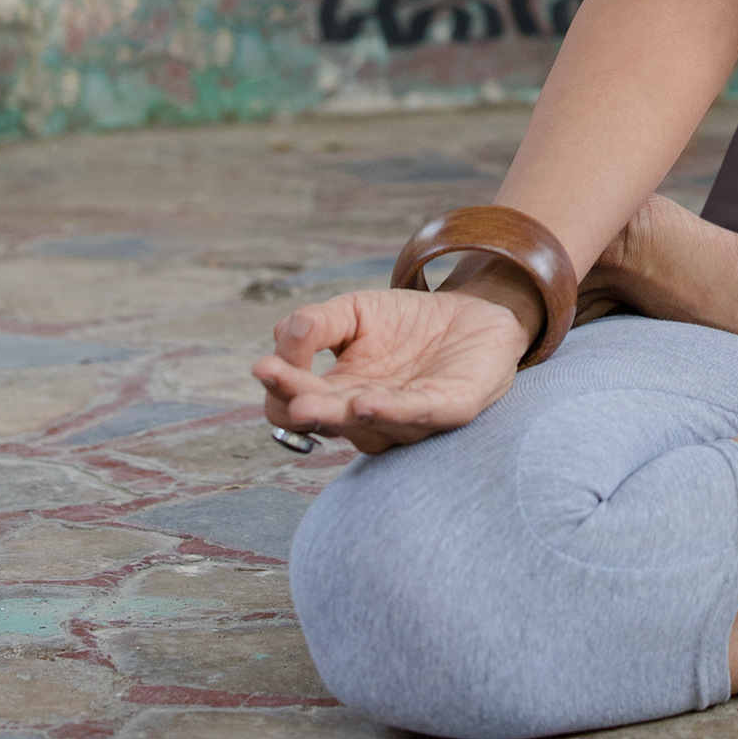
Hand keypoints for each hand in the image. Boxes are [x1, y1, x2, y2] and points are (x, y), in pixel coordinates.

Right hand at [251, 286, 529, 455]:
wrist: (473, 314)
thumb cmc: (406, 322)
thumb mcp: (354, 310)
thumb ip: (316, 323)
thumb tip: (282, 335)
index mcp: (339, 395)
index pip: (299, 402)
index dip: (281, 388)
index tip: (264, 366)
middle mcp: (369, 417)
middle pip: (330, 423)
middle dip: (307, 410)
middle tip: (290, 400)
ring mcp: (410, 419)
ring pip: (371, 428)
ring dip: (344, 417)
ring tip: (317, 406)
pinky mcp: (450, 409)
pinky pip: (419, 415)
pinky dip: (393, 412)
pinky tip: (367, 401)